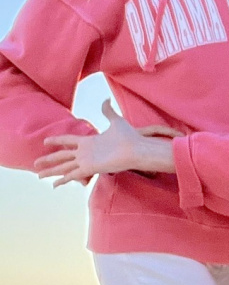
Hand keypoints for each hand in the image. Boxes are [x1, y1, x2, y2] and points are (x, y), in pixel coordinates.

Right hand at [35, 101, 175, 186]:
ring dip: (51, 171)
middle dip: (48, 160)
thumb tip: (105, 99)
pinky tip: (54, 185)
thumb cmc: (129, 137)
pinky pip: (73, 175)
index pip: (68, 141)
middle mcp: (86, 153)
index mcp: (89, 142)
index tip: (45, 141)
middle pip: (62, 156)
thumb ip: (107, 111)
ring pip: (64, 167)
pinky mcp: (90, 168)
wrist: (137, 149)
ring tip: (38, 175)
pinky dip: (63, 180)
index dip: (57, 140)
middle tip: (35, 163)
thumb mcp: (116, 121)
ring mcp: (87, 162)